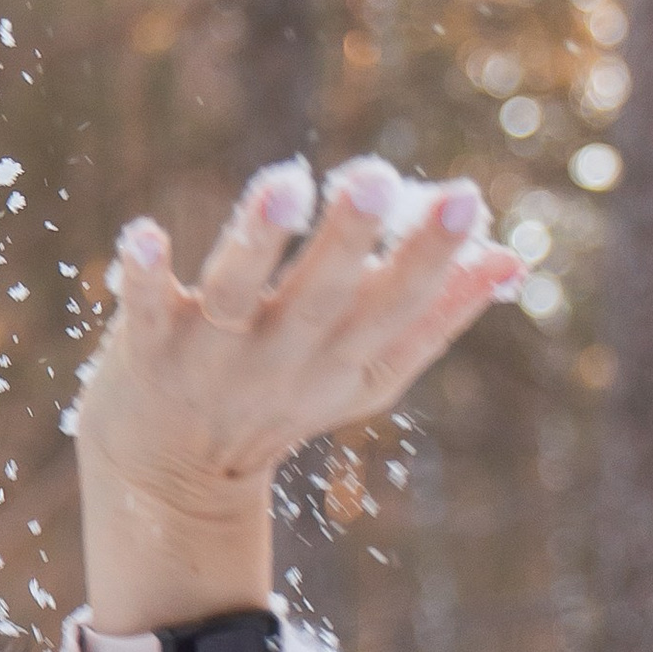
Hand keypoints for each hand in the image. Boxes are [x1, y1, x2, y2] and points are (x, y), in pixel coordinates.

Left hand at [75, 154, 525, 525]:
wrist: (165, 474)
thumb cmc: (279, 398)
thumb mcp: (364, 373)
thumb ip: (435, 316)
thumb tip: (512, 258)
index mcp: (343, 362)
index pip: (396, 310)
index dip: (431, 259)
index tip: (465, 198)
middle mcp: (281, 360)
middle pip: (321, 300)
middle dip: (350, 240)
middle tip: (375, 177)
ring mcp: (210, 357)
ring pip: (236, 294)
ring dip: (258, 240)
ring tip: (285, 181)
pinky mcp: (144, 349)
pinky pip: (141, 311)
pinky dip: (140, 277)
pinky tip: (141, 233)